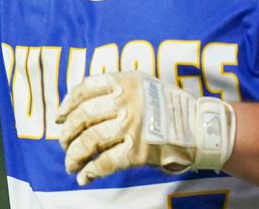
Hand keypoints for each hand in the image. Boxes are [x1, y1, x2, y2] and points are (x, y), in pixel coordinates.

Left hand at [54, 72, 235, 184]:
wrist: (200, 127)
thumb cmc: (169, 106)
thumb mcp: (143, 84)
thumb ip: (115, 87)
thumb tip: (80, 104)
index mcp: (124, 82)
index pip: (84, 89)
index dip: (66, 103)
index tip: (59, 116)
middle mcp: (125, 102)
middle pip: (82, 116)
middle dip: (67, 132)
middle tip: (63, 143)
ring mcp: (131, 127)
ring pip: (89, 141)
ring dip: (74, 155)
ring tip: (70, 163)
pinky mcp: (138, 151)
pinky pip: (105, 162)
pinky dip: (91, 171)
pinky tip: (84, 176)